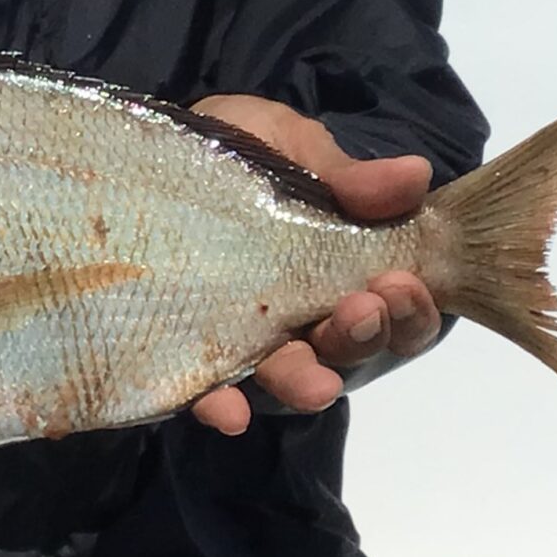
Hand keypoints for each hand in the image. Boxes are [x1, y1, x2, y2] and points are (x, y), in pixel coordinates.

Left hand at [183, 94, 442, 437]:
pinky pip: (209, 393)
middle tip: (361, 311)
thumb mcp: (289, 144)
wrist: (143, 155)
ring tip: (314, 383)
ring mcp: (248, 339)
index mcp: (340, 266)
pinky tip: (228, 412)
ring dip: (306, 380)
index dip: (410, 306)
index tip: (402, 282)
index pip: (396, 307)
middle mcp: (305, 314)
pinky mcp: (188, 356)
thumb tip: (414, 176)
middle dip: (363, 336)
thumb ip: (344, 174)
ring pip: (290, 376)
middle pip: (351, 348)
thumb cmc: (231, 150)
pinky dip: (222, 406)